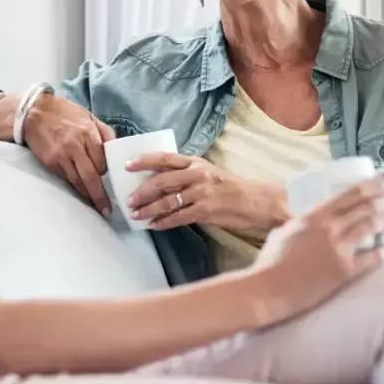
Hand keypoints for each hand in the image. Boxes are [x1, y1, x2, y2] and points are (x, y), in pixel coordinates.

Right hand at [23, 95, 115, 215]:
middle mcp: (75, 146)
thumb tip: (116, 150)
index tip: (110, 179)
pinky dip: (73, 185)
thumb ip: (105, 132)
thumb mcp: (89, 116)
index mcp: (88, 134)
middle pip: (91, 177)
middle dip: (100, 196)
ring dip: (87, 195)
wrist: (34, 113)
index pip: (102, 162)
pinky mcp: (50, 162)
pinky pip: (65, 178)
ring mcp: (61, 156)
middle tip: (107, 210)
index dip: (106, 172)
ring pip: (77, 182)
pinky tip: (78, 190)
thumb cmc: (65, 113)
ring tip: (95, 205)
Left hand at [125, 154, 285, 230]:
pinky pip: (178, 217)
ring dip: (149, 210)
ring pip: (167, 201)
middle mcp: (197, 175)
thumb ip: (186, 175)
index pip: (164, 158)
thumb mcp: (207, 173)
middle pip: (161, 181)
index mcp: (195, 162)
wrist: (256, 201)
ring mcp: (201, 193)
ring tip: (136, 215)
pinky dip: (163, 222)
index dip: (143, 161)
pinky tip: (154, 226)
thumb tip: (159, 182)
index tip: (126, 166)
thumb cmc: (230, 187)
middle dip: (142, 192)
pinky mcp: (205, 210)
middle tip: (128, 200)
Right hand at [252, 177, 383, 320]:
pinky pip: (373, 259)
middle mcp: (330, 228)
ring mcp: (340, 249)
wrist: (270, 289)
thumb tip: (306, 223)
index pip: (349, 194)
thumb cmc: (270, 262)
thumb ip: (299, 225)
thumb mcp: (283, 232)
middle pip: (365, 207)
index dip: (371, 186)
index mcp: (314, 216)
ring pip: (370, 227)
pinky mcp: (346, 271)